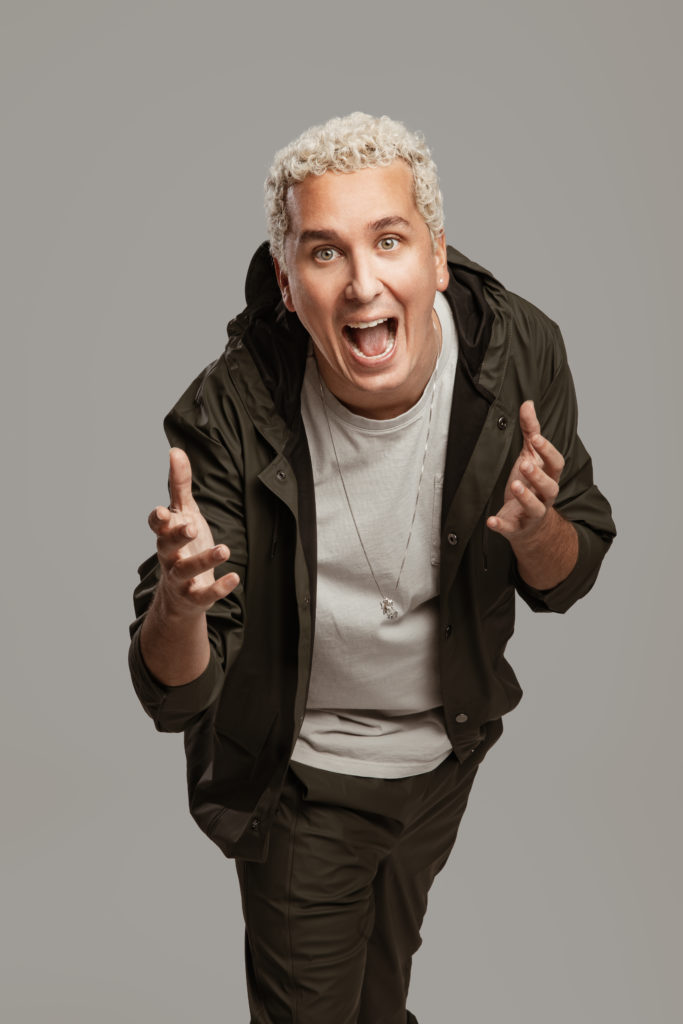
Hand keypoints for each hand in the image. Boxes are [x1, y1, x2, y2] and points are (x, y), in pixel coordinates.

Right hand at [148, 448, 239, 615]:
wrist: (181, 595)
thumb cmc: (184, 546)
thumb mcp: (184, 514)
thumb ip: (179, 485)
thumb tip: (176, 450)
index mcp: (166, 535)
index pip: (156, 526)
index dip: (158, 520)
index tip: (162, 511)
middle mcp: (169, 556)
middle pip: (167, 546)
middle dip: (177, 536)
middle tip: (192, 526)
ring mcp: (180, 579)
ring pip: (186, 570)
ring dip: (205, 560)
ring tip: (225, 549)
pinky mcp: (195, 597)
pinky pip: (204, 594)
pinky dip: (218, 588)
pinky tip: (235, 578)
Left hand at [487, 400, 564, 543]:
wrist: (529, 524)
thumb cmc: (530, 484)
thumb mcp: (529, 456)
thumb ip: (530, 431)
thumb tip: (527, 404)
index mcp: (549, 476)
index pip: (556, 463)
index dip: (548, 451)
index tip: (537, 438)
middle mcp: (545, 496)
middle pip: (550, 486)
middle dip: (538, 475)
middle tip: (525, 464)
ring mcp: (533, 513)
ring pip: (535, 507)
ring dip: (526, 497)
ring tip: (515, 486)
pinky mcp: (517, 528)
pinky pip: (510, 528)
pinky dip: (501, 525)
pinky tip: (491, 520)